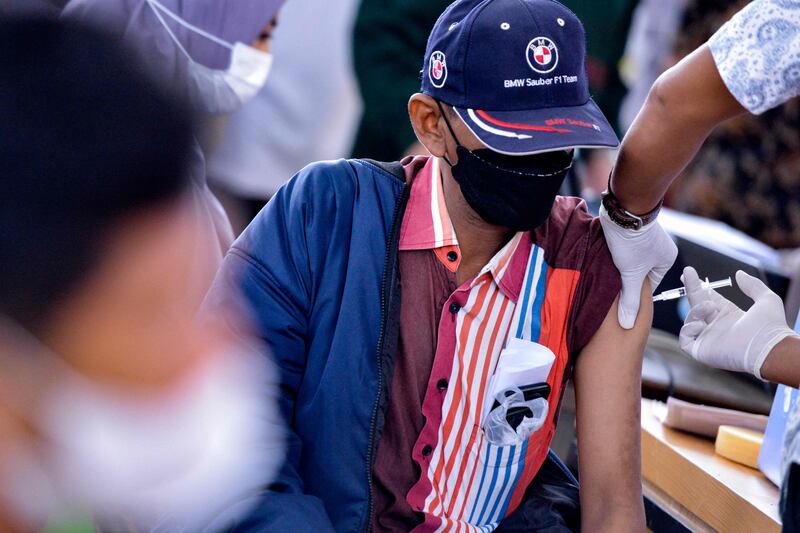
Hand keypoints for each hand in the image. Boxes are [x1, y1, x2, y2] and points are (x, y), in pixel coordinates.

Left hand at [599, 206, 677, 328]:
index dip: (635, 293)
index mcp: (667, 259)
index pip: (650, 284)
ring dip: (619, 268)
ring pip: (630, 262)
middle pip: (640, 273)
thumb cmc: (632, 241)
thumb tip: (628, 324)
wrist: (622, 209)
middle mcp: (659, 249)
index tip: (622, 299)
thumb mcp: (630, 274)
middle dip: (626, 280)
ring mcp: (645, 239)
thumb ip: (630, 299)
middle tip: (612, 288)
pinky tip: (605, 263)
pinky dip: (616, 257)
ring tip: (607, 275)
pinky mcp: (631, 233)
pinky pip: (624, 251)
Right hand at [679, 267, 797, 378]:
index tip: (690, 273)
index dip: (700, 287)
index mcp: (730, 316)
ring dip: (696, 310)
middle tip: (687, 273)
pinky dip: (688, 330)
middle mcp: (717, 327)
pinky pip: (684, 340)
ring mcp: (708, 340)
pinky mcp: (702, 351)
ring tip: (709, 306)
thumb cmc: (770, 326)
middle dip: (691, 289)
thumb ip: (753, 285)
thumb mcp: (766, 299)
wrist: (766, 347)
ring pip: (690, 320)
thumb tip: (739, 273)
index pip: (709, 299)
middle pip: (697, 305)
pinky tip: (700, 324)